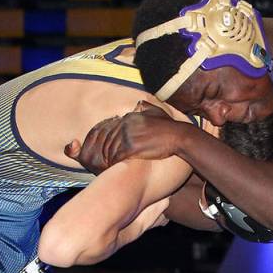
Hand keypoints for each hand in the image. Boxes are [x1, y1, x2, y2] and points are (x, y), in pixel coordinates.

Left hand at [65, 100, 181, 171]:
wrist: (179, 137)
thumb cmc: (170, 128)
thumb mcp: (158, 112)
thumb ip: (146, 108)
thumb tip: (139, 103)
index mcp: (129, 117)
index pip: (107, 126)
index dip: (99, 137)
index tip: (96, 146)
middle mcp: (125, 124)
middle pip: (104, 137)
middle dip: (97, 149)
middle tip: (93, 159)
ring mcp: (127, 135)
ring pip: (108, 148)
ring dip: (103, 158)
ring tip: (100, 167)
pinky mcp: (131, 147)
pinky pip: (115, 157)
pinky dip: (111, 164)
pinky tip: (110, 169)